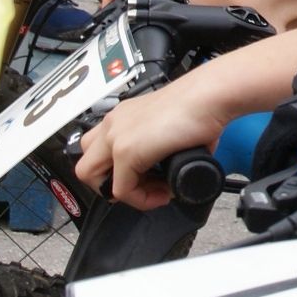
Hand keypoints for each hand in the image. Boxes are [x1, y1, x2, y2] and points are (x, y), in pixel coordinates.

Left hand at [73, 74, 232, 210]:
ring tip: (149, 192)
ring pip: (90, 175)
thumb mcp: (171, 127)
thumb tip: (173, 171)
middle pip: (86, 162)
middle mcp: (114, 124)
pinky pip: (121, 190)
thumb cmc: (202, 105)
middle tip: (140, 187)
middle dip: (109, 183)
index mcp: (123, 116)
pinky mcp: (126, 151)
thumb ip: (163, 147)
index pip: (100, 150)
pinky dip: (141, 199)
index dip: (119, 171)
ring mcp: (116, 137)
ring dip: (118, 190)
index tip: (148, 178)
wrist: (210, 96)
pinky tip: (163, 193)